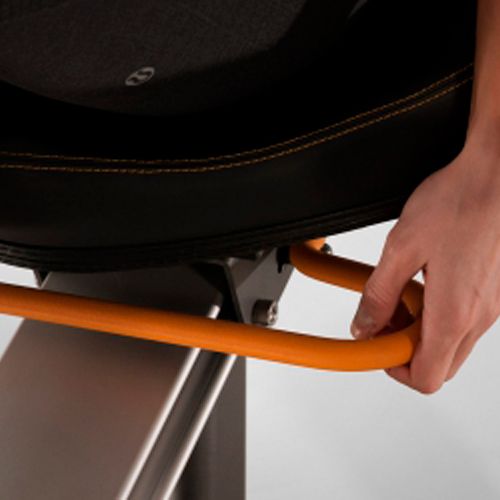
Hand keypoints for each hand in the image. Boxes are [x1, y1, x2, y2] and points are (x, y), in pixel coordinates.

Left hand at [349, 143, 499, 393]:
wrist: (497, 174)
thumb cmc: (459, 202)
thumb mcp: (401, 249)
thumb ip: (378, 294)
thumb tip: (364, 325)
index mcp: (454, 314)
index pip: (426, 378)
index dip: (394, 368)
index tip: (376, 342)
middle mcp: (479, 318)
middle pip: (439, 365)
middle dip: (406, 348)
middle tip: (386, 315)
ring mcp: (491, 306)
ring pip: (451, 342)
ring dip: (421, 328)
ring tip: (403, 290)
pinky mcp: (493, 291)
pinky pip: (463, 319)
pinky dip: (438, 311)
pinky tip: (425, 278)